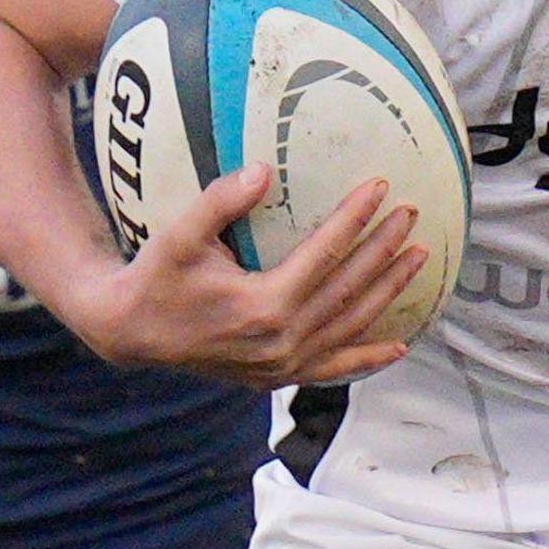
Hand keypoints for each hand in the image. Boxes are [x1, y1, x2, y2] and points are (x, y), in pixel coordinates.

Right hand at [69, 167, 425, 387]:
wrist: (130, 332)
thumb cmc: (156, 277)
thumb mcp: (180, 235)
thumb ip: (221, 201)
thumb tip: (264, 170)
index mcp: (263, 305)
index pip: (326, 254)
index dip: (356, 218)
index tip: (380, 186)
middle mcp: (281, 341)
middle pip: (348, 288)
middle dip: (384, 248)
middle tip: (410, 214)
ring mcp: (283, 364)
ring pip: (350, 325)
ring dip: (388, 291)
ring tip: (417, 258)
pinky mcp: (277, 377)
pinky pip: (333, 368)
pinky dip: (367, 359)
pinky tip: (398, 347)